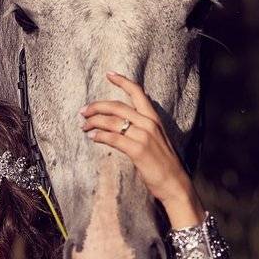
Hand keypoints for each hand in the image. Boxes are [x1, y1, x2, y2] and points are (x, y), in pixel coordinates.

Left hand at [80, 72, 204, 228]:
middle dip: (96, 106)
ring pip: (112, 121)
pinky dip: (100, 136)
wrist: (175, 183)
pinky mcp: (137, 150)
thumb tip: (121, 125)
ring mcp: (144, 136)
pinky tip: (92, 137)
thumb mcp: (156, 140)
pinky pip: (113, 138)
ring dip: (93, 122)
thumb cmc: (164, 164)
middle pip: (117, 106)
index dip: (122, 81)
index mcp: (154, 118)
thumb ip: (142, 129)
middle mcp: (149, 123)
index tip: (109, 74)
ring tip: (84, 126)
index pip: (137, 93)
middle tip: (83, 111)